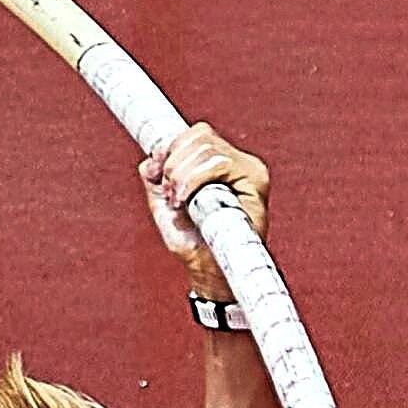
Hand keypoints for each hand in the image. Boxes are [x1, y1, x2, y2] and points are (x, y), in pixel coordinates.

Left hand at [139, 123, 268, 297]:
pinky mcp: (256, 180)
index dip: (171, 147)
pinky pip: (220, 163)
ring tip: (177, 200)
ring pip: (207, 147)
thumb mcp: (165, 206)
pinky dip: (194, 178)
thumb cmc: (193, 243)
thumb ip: (155, 179)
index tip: (157, 175)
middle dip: (173, 162)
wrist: (210, 272)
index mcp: (220, 162)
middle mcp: (238, 162)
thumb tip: (151, 158)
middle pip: (200, 136)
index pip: (197, 135)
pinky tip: (186, 200)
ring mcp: (250, 169)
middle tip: (169, 194)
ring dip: (181, 173)